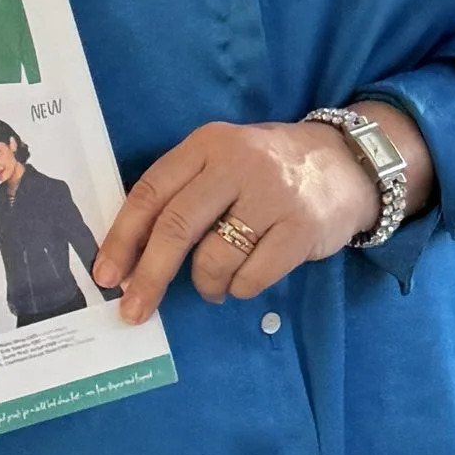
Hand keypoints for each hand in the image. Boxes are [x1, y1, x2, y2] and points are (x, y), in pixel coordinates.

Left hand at [95, 111, 431, 322]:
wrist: (348, 163)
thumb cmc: (269, 170)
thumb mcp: (223, 161)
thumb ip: (183, 195)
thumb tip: (131, 256)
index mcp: (208, 145)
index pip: (152, 192)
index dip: (123, 237)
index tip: (106, 275)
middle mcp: (238, 164)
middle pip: (177, 227)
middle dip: (149, 276)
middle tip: (133, 310)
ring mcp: (273, 196)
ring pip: (215, 258)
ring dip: (206, 284)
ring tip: (213, 285)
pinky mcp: (302, 228)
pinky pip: (253, 276)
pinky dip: (240, 288)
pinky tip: (246, 277)